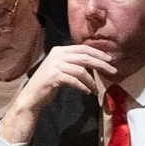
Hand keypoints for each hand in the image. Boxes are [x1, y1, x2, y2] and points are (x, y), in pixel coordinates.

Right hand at [0, 45, 116, 145]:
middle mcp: (57, 54)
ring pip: (81, 70)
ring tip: (96, 89)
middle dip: (101, 64)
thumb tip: (95, 64)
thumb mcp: (61, 69)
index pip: (83, 48)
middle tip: (112, 71)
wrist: (31, 97)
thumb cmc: (48, 84)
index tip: (110, 59)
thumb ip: (74, 63)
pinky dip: (83, 86)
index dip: (98, 53)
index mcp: (60, 50)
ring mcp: (54, 65)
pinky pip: (74, 80)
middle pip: (85, 57)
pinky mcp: (54, 76)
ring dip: (92, 81)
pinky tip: (87, 92)